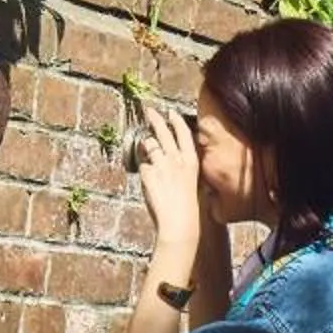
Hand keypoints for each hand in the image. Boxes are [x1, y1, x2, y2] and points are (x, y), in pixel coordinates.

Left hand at [134, 94, 203, 269]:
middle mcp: (177, 159)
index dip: (176, 121)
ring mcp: (161, 164)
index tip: (171, 112)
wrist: (179, 222)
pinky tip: (147, 181)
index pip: (184, 134)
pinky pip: (141, 165)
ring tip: (145, 151)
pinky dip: (142, 170)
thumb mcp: (190, 183)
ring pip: (148, 145)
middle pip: (163, 132)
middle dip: (155, 118)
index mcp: (191, 161)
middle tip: (149, 111)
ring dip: (145, 146)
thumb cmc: (186, 208)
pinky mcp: (148, 172)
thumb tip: (165, 158)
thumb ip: (180, 168)